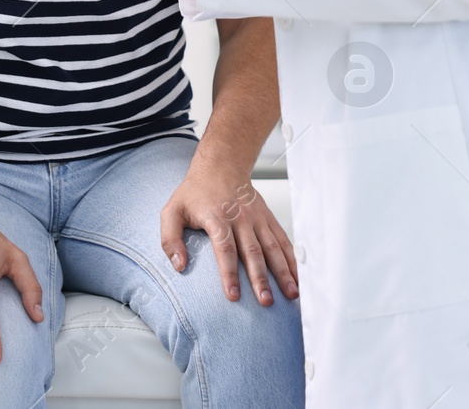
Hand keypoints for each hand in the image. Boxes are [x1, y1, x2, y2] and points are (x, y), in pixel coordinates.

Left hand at [160, 160, 299, 305]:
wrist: (221, 166)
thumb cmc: (195, 193)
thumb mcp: (171, 211)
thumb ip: (170, 239)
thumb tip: (179, 265)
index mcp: (217, 218)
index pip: (225, 249)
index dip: (229, 274)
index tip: (234, 296)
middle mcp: (240, 218)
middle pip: (253, 252)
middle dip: (261, 279)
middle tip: (266, 302)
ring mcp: (257, 218)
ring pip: (272, 247)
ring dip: (283, 272)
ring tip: (291, 294)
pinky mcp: (268, 218)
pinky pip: (282, 239)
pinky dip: (292, 258)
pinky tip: (298, 276)